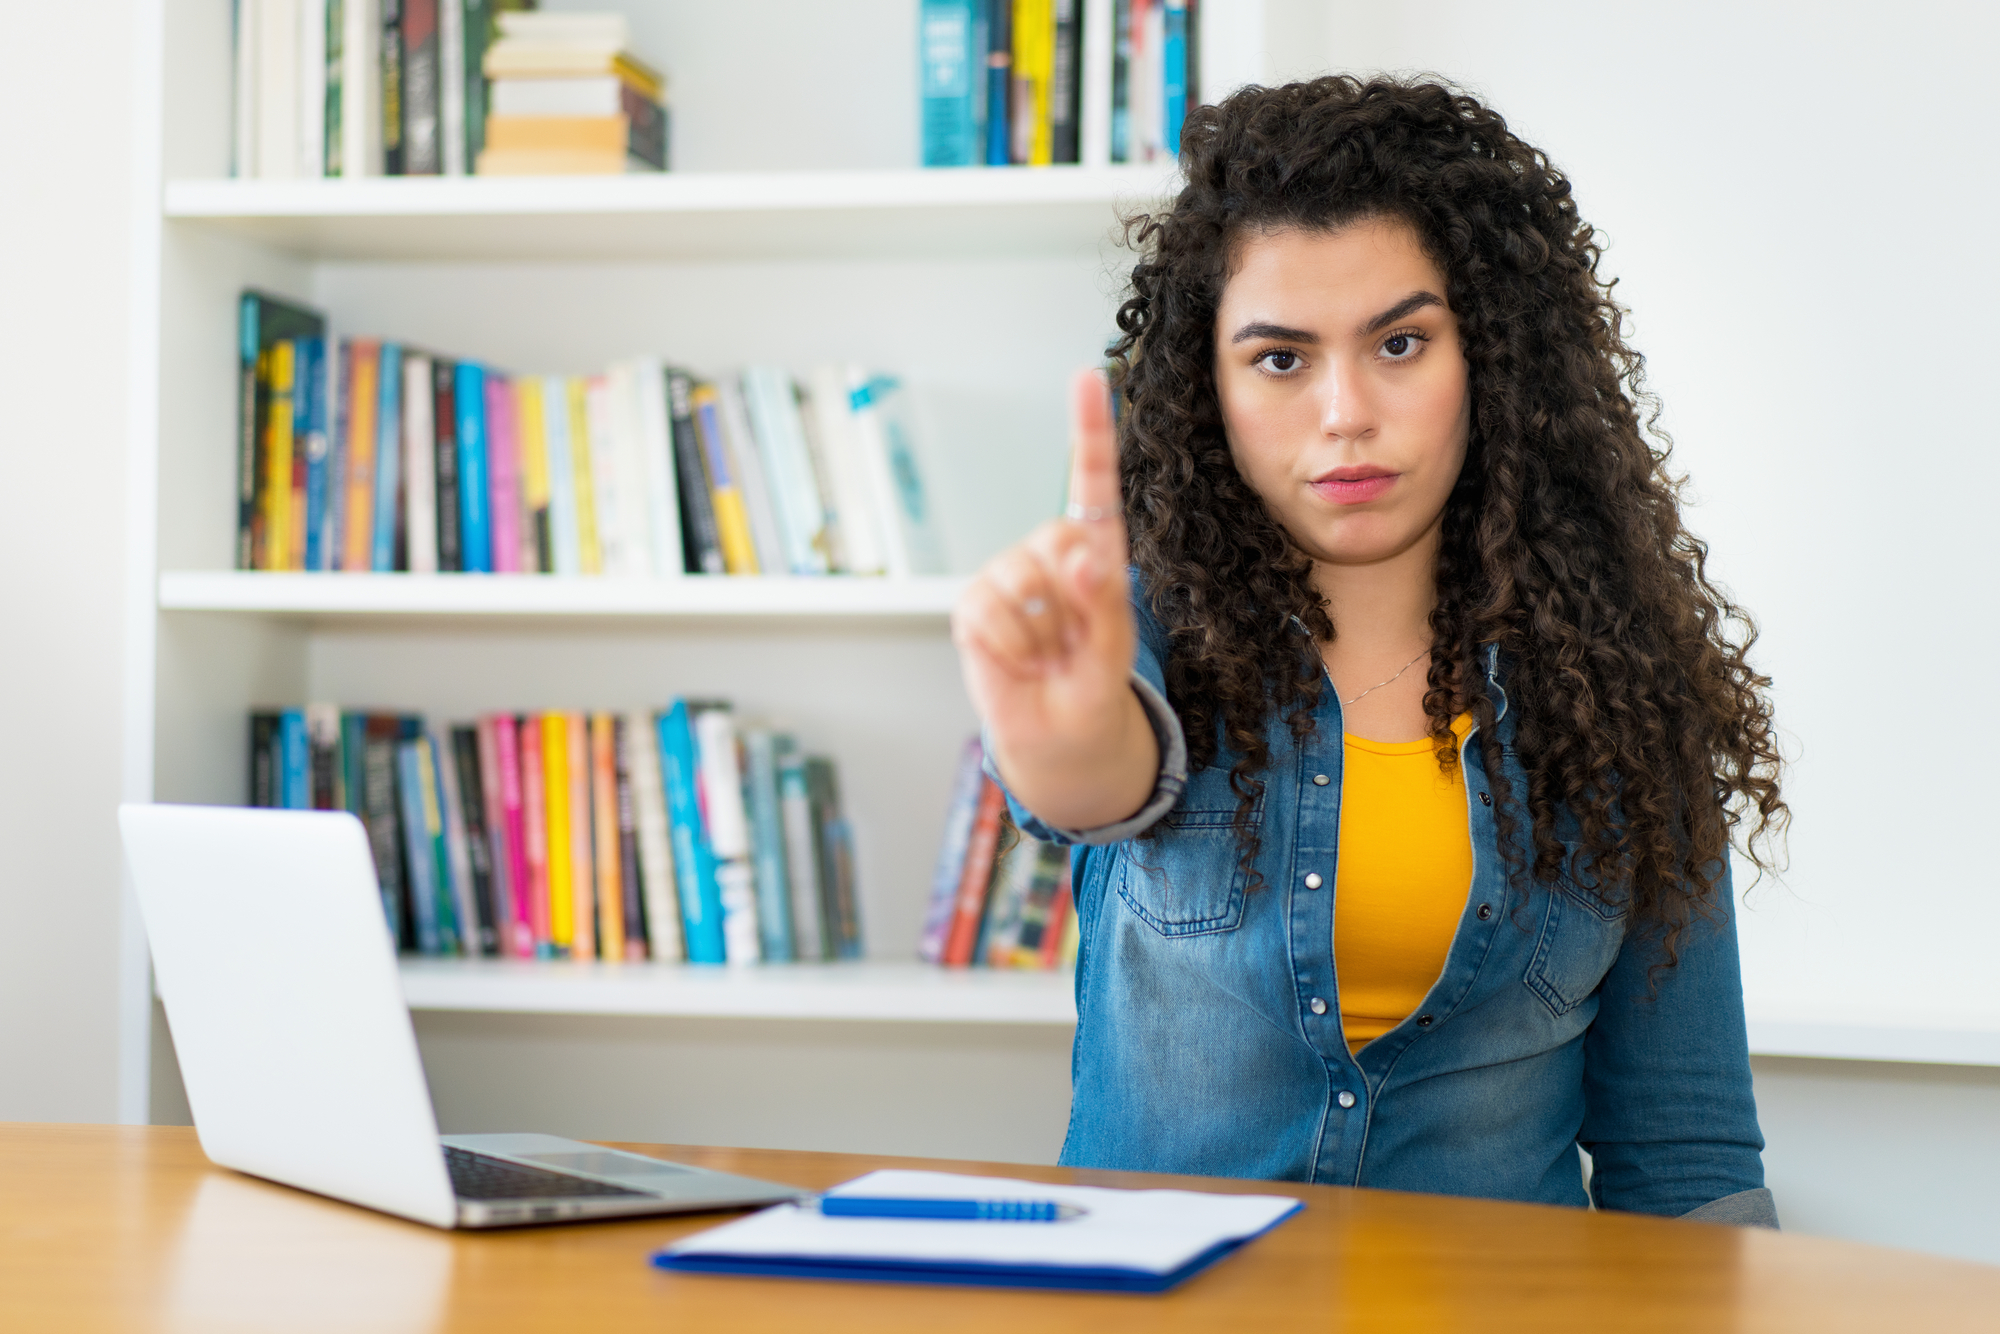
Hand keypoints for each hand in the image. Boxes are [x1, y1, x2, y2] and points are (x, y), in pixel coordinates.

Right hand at [951, 370, 1156, 829]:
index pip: (1091, 483)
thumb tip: (1082, 555)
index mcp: (1095, 552)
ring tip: (1046, 657)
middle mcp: (1048, 554)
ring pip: (1023, 582)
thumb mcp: (1113, 650)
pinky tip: (1017, 662)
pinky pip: (991, 616)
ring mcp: (1005, 578)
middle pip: (1058, 541)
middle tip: (1072, 642)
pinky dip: (1010, 650)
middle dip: (1073, 598)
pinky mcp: (971, 607)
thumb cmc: (1092, 688)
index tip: (1088, 377)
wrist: (1057, 740)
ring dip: (1041, 634)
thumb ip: (1103, 602)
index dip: (1088, 430)